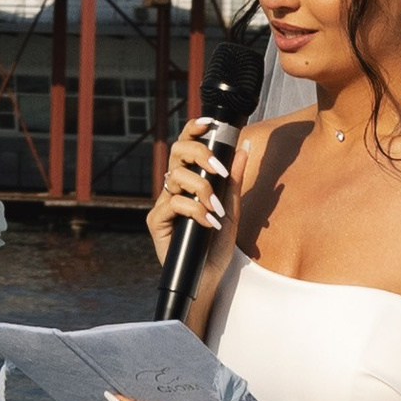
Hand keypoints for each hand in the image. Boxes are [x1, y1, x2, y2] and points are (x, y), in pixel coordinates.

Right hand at [144, 115, 230, 265]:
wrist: (208, 277)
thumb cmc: (217, 245)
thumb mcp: (231, 208)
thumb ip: (234, 179)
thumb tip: (244, 148)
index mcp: (190, 179)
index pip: (186, 145)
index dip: (193, 130)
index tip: (209, 123)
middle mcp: (173, 188)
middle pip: (177, 152)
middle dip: (200, 154)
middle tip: (218, 170)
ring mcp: (163, 203)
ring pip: (176, 177)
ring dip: (203, 190)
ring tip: (217, 210)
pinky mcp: (156, 221)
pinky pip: (174, 203)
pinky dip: (195, 211)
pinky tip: (209, 223)